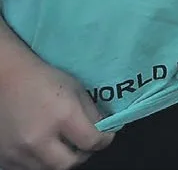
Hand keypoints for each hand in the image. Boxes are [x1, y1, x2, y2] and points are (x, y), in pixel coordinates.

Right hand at [0, 50, 110, 169]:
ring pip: (48, 169)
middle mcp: (38, 137)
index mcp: (62, 116)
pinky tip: (41, 146)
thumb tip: (102, 131)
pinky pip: (27, 168)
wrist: (6, 80)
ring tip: (60, 145)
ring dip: (58, 159)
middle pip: (68, 164)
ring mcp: (18, 150)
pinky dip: (38, 161)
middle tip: (82, 145)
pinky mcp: (4, 156)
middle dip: (81, 155)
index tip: (105, 137)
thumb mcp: (75, 89)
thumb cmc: (43, 80)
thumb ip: (91, 113)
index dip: (103, 140)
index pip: (91, 142)